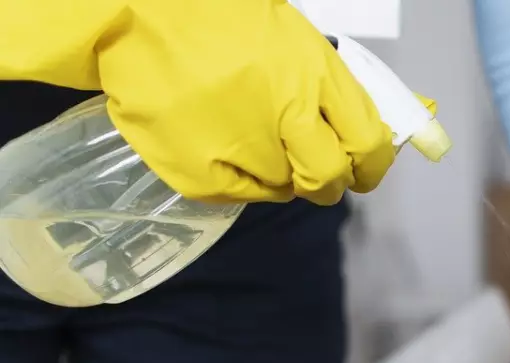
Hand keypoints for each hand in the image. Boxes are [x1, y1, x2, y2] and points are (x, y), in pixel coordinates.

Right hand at [9, 0, 394, 204]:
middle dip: (329, 183)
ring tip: (250, 139)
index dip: (372, 166)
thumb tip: (370, 135)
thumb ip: (331, 88)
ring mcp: (241, 145)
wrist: (137, 8)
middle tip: (316, 176)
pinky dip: (240, 180)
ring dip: (280, 174)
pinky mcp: (200, 173)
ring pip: (285, 189)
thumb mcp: (294, 40)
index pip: (368, 142)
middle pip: (329, 177)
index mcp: (315, 73)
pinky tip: (222, 147)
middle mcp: (285, 113)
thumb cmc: (222, 18)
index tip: (365, 172)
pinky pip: (241, 196)